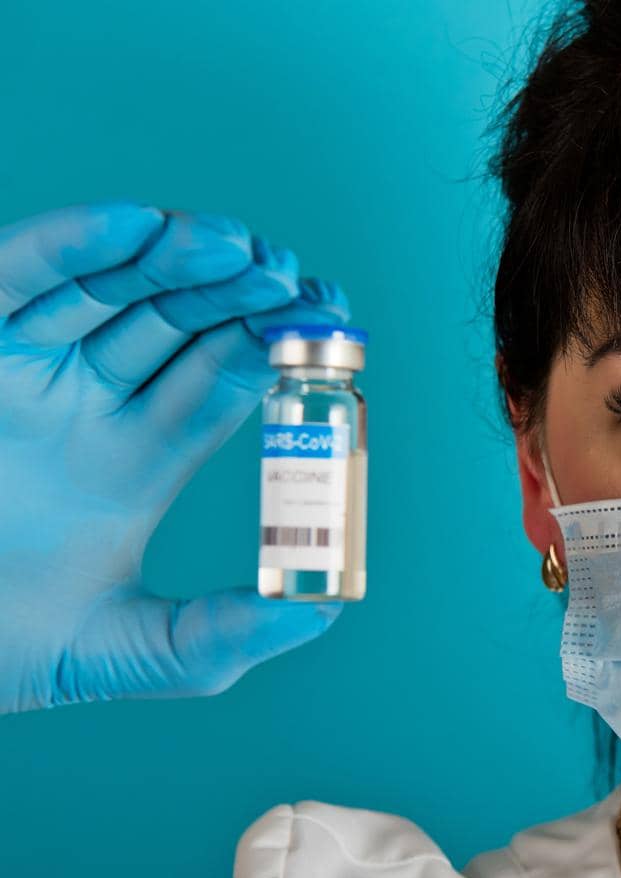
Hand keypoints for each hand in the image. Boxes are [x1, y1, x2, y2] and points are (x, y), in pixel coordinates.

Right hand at [0, 202, 352, 713]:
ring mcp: (29, 370)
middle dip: (240, 292)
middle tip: (290, 276)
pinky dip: (74, 243)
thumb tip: (321, 611)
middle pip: (183, 322)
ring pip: (116, 287)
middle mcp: (90, 402)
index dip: (277, 344)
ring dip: (178, 258)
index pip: (224, 379)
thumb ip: (225, 635)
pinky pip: (19, 277)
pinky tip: (138, 224)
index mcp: (139, 457)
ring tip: (238, 248)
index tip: (330, 317)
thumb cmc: (8, 650)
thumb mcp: (138, 648)